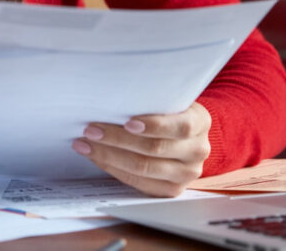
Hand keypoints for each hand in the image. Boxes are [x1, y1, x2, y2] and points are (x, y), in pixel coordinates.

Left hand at [71, 102, 211, 196]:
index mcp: (200, 122)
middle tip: (90, 130)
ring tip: (85, 144)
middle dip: (117, 138)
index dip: (154, 125)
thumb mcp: (166, 99)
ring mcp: (187, 173)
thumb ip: (148, 99)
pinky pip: (139, 183)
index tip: (127, 122)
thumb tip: (108, 97)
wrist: (182, 135)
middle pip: (154, 148)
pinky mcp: (172, 189)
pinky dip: (113, 168)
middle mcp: (198, 150)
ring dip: (108, 155)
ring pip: (143, 167)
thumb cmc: (165, 111)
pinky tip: (96, 157)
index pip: (180, 126)